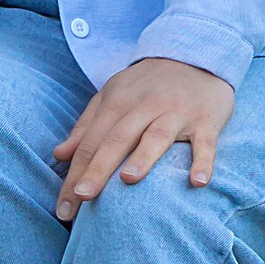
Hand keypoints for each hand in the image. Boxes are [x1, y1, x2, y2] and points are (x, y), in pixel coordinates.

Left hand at [52, 58, 234, 217]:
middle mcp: (145, 106)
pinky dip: (203, 161)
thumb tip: (59, 155)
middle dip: (98, 169)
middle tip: (82, 198)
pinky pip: (204, 143)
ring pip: (156, 136)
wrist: (196, 55)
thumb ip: (86, 126)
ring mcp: (176, 112)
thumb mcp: (112, 95)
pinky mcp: (206, 120)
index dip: (75, 174)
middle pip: (117, 140)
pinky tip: (197, 182)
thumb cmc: (147, 85)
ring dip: (143, 157)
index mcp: (117, 102)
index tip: (64, 208)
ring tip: (128, 180)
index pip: (90, 143)